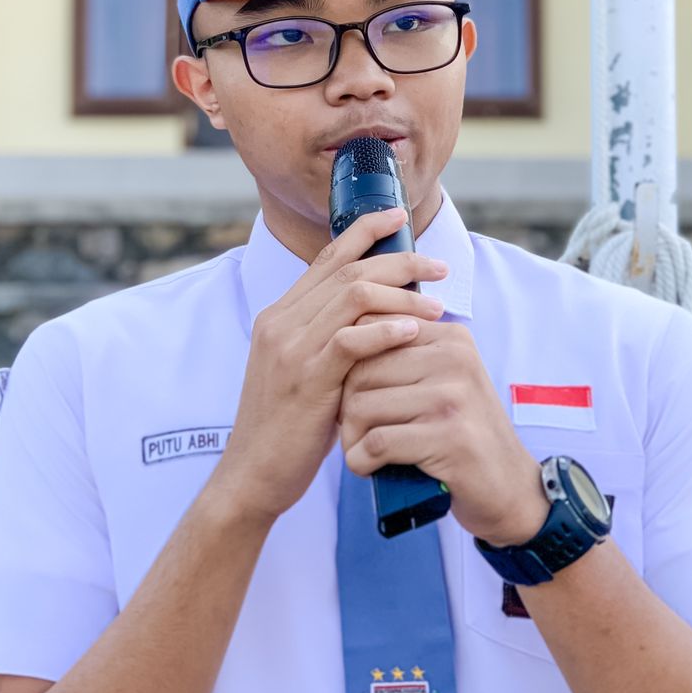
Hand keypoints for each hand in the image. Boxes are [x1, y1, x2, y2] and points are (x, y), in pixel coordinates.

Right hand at [208, 208, 448, 523]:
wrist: (252, 475)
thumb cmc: (287, 428)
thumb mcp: (304, 372)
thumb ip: (329, 341)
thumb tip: (378, 317)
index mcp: (280, 316)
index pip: (327, 258)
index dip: (365, 231)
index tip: (399, 217)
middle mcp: (281, 322)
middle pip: (348, 270)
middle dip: (399, 260)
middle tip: (439, 265)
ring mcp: (291, 348)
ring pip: (353, 296)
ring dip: (402, 295)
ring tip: (436, 305)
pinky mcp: (306, 379)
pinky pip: (351, 340)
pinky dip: (385, 331)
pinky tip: (412, 333)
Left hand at [339, 321, 549, 547]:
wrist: (509, 488)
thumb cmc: (463, 435)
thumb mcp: (444, 383)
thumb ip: (405, 357)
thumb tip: (343, 338)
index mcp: (452, 339)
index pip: (371, 331)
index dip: (349, 367)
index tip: (358, 397)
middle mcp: (455, 360)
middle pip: (361, 370)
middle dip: (345, 406)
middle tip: (356, 433)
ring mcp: (453, 398)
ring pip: (363, 406)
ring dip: (351, 437)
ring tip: (363, 452)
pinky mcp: (449, 437)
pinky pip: (377, 442)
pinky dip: (361, 460)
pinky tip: (368, 467)